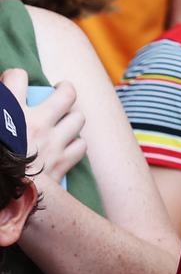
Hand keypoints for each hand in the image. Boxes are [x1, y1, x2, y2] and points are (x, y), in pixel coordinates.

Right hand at [0, 70, 84, 189]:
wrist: (4, 197)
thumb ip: (0, 112)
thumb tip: (2, 109)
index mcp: (10, 111)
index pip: (17, 77)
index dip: (15, 77)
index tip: (14, 82)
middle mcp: (37, 122)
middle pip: (66, 94)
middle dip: (64, 89)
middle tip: (59, 91)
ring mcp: (54, 142)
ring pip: (78, 118)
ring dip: (72, 118)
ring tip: (64, 119)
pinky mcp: (62, 162)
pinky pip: (80, 145)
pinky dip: (75, 143)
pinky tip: (67, 144)